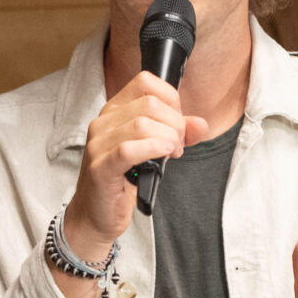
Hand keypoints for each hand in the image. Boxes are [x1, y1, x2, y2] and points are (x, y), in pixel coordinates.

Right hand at [70, 70, 211, 257]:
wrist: (96, 215)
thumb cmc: (123, 180)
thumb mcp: (155, 151)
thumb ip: (178, 134)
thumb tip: (200, 124)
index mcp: (115, 111)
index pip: (146, 82)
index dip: (171, 100)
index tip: (177, 123)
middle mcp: (103, 122)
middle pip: (149, 104)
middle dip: (174, 124)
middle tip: (176, 146)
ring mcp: (99, 144)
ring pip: (141, 123)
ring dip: (167, 138)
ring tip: (170, 154)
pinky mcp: (100, 167)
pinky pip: (128, 149)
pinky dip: (152, 149)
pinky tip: (163, 155)